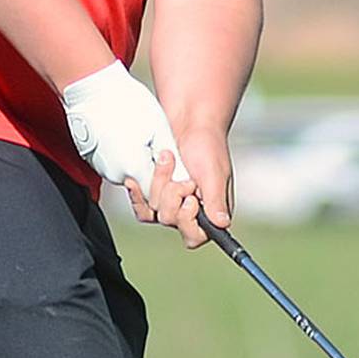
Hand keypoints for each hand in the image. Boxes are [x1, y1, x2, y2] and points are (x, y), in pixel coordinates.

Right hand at [61, 60, 188, 189]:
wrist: (92, 89)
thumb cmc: (123, 102)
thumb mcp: (158, 126)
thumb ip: (170, 154)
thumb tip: (180, 169)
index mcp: (133, 168)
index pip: (157, 192)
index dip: (168, 181)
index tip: (171, 165)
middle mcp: (115, 173)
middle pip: (142, 183)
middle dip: (153, 169)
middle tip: (156, 146)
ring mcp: (102, 166)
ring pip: (128, 173)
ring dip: (138, 161)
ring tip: (140, 136)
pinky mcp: (94, 159)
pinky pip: (114, 164)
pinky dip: (123, 154)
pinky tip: (126, 135)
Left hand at [124, 126, 232, 248]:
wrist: (191, 121)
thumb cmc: (208, 144)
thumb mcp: (214, 172)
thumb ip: (216, 199)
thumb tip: (222, 224)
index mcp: (211, 211)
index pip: (195, 236)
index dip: (187, 221)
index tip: (189, 199)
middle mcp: (190, 211)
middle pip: (169, 220)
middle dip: (172, 193)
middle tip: (184, 175)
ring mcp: (170, 203)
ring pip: (153, 211)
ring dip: (159, 183)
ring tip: (168, 160)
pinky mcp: (154, 194)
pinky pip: (141, 206)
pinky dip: (138, 193)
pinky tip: (136, 180)